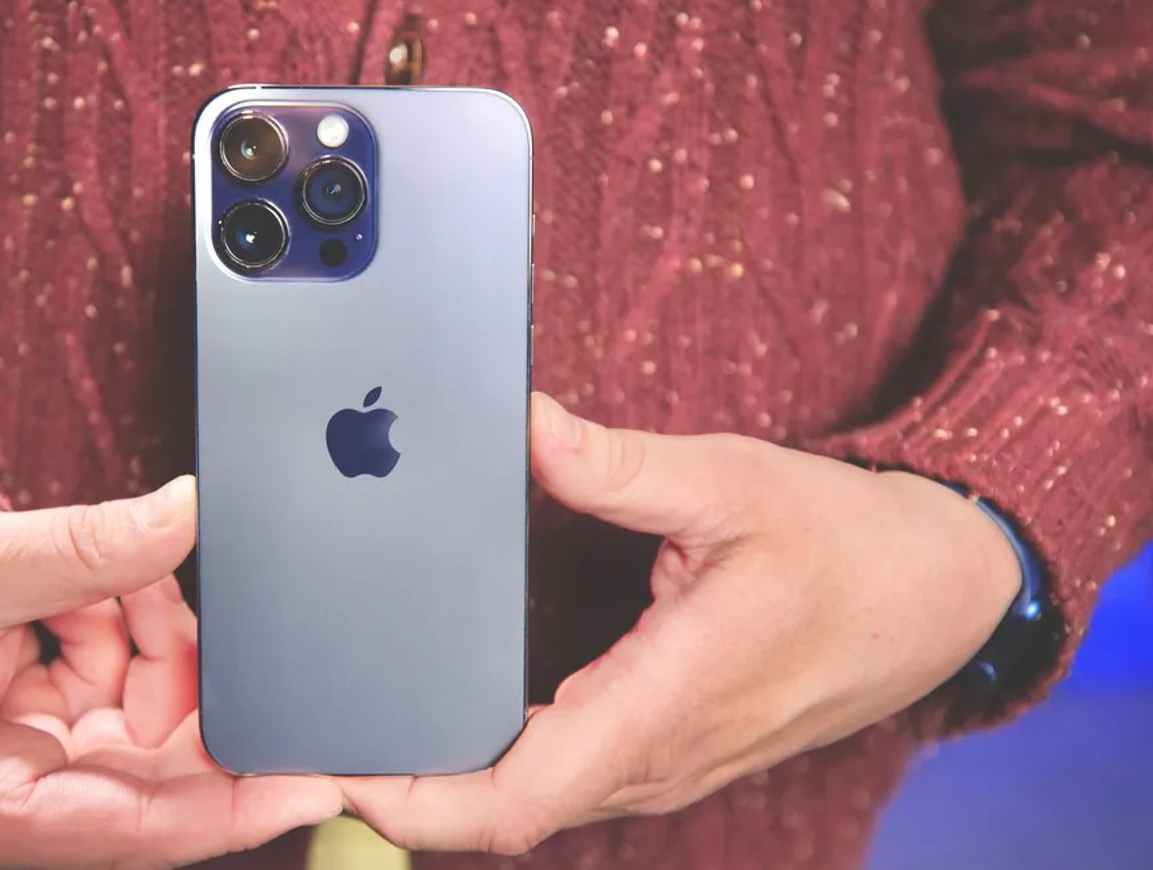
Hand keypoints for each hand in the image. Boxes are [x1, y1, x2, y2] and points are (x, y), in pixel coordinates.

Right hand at [0, 476, 339, 869]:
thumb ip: (83, 548)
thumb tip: (184, 514)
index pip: (137, 826)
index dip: (235, 804)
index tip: (315, 777)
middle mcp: (10, 800)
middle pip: (156, 769)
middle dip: (188, 681)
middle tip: (203, 608)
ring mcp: (30, 758)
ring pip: (148, 712)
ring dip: (152, 634)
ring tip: (118, 571)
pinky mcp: (41, 713)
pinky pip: (122, 675)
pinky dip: (125, 621)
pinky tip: (104, 580)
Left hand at [342, 393, 1020, 853]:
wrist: (935, 595)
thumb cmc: (846, 547)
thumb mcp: (734, 484)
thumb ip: (618, 466)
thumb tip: (523, 429)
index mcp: (664, 703)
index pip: (514, 798)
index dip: (412, 801)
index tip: (332, 771)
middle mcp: (656, 755)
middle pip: (502, 814)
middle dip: (398, 795)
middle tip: (308, 746)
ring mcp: (663, 762)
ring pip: (529, 805)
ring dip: (440, 787)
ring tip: (355, 738)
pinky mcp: (668, 748)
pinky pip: (561, 781)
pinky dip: (490, 769)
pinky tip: (447, 727)